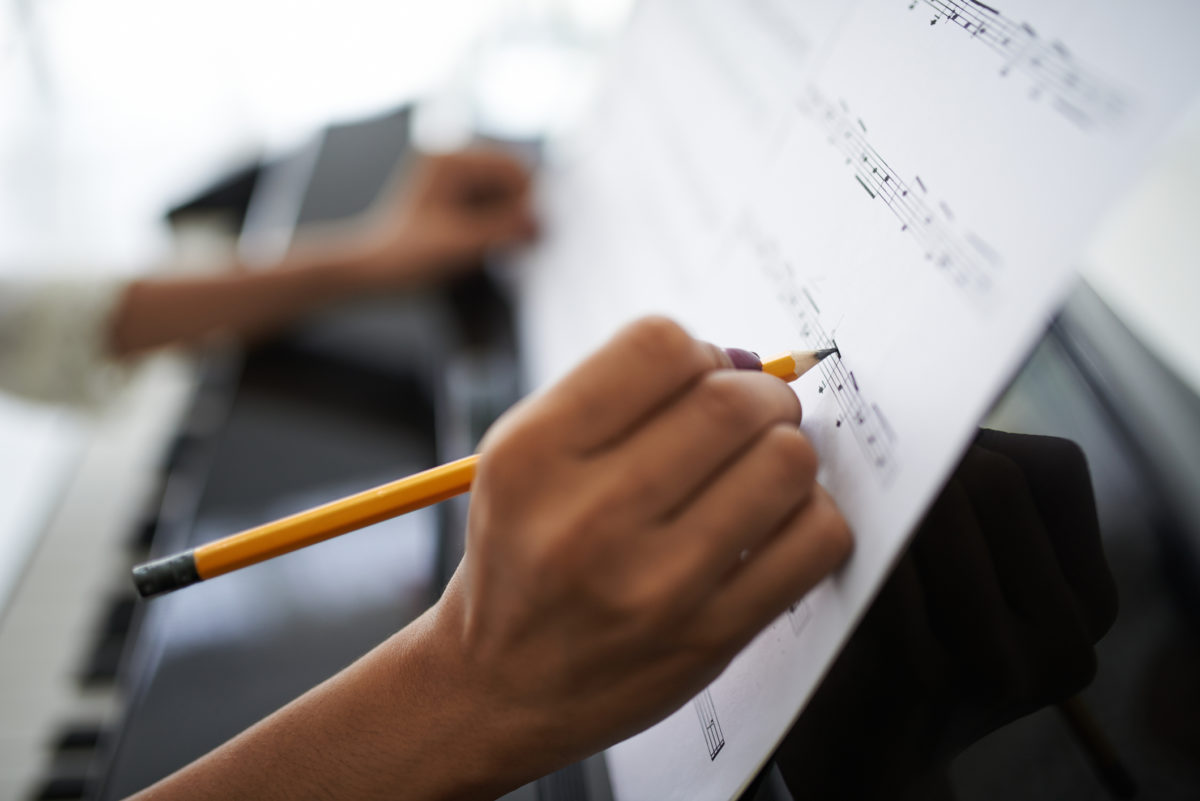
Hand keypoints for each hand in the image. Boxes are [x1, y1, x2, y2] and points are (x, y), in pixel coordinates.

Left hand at [350, 148, 536, 287]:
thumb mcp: (462, 243)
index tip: (529, 233)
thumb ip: (504, 229)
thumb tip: (540, 221)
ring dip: (505, 222)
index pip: (511, 168)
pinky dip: (495, 227)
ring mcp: (454, 178)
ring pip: (504, 196)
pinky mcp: (455, 198)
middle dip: (514, 212)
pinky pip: (492, 207)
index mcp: (449, 159)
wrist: (375, 273)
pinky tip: (482, 245)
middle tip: (510, 244)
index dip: (525, 201)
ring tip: (486, 247)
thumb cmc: (406, 256)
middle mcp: (452, 160)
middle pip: (510, 180)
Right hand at [428, 317, 852, 791]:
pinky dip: (811, 515)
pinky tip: (773, 524)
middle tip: (749, 417)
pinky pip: (817, 538)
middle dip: (760, 395)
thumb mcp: (523, 460)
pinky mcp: (710, 637)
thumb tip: (741, 359)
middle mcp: (588, 519)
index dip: (695, 351)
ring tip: (759, 471)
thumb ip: (616, 397)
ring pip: (786, 462)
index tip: (695, 380)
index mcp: (532, 456)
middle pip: (732, 401)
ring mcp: (654, 585)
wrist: (500, 687)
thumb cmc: (521, 558)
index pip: (659, 345)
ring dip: (787, 451)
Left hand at [775, 430, 1117, 799]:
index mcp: (1089, 598)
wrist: (865, 736)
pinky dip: (859, 546)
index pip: (1052, 472)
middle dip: (924, 464)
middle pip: (994, 481)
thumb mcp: (963, 561)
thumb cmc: (908, 625)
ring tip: (853, 499)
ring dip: (888, 500)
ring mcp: (1006, 666)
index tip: (926, 457)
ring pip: (942, 518)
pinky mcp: (932, 680)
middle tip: (871, 465)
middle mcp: (1068, 639)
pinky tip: (837, 545)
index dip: (978, 446)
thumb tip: (914, 402)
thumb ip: (964, 493)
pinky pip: (890, 572)